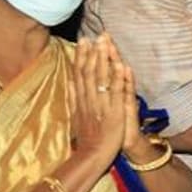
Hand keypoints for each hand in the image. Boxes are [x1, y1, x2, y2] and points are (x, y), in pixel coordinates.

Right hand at [71, 35, 130, 164]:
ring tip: (106, 43)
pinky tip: (121, 65)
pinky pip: (116, 92)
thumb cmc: (87, 137)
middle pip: (89, 72)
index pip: (79, 74)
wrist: (92, 156)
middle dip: (92, 52)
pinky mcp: (114, 112)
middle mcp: (89, 99)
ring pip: (101, 78)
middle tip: (95, 35)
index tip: (83, 41)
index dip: (82, 56)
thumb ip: (73, 98)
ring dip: (104, 59)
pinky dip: (118, 78)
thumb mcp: (76, 114)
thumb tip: (69, 82)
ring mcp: (101, 105)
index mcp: (81, 99)